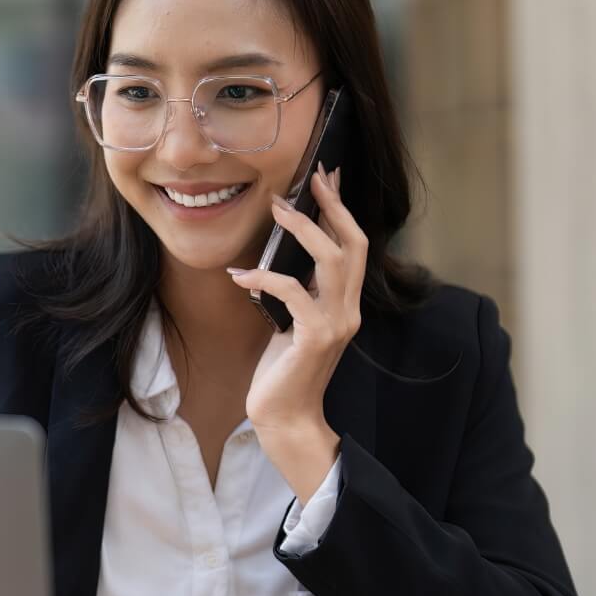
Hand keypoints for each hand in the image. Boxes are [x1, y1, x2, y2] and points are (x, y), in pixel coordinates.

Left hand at [226, 167, 364, 496]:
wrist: (285, 418)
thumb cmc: (284, 369)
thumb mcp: (293, 320)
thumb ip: (300, 288)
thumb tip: (285, 250)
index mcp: (345, 302)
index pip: (354, 245)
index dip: (341, 209)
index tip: (325, 177)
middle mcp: (348, 309)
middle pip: (353, 244)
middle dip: (332, 207)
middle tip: (309, 179)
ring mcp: (335, 324)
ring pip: (331, 261)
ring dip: (303, 231)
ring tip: (276, 209)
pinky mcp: (314, 339)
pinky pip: (293, 294)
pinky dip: (266, 279)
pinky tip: (241, 275)